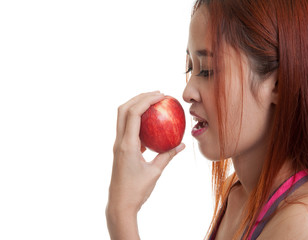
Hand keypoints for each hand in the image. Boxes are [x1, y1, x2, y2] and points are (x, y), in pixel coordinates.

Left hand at [107, 91, 184, 214]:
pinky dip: (137, 119)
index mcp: (127, 145)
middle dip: (139, 97)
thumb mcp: (155, 172)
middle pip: (124, 109)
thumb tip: (182, 144)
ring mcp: (118, 145)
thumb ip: (168, 156)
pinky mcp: (120, 149)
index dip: (146, 100)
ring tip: (153, 103)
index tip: (161, 95)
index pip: (134, 113)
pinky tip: (151, 123)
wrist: (119, 204)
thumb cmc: (137, 190)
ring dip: (136, 106)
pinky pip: (127, 128)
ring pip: (122, 117)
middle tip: (157, 94)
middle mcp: (119, 141)